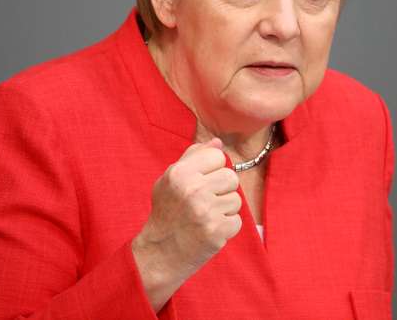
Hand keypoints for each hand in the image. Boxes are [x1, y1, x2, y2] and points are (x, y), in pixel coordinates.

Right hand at [132, 137, 241, 309]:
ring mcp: (206, 211)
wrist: (159, 253)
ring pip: (236, 199)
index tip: (201, 182)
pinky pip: (237, 220)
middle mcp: (193, 190)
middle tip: (204, 202)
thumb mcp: (170, 179)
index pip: (218, 156)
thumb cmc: (166, 213)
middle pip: (231, 177)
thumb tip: (218, 142)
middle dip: (221, 189)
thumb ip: (194, 157)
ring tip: (205, 216)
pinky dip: (226, 227)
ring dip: (224, 209)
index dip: (212, 170)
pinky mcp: (217, 232)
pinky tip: (209, 229)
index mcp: (180, 173)